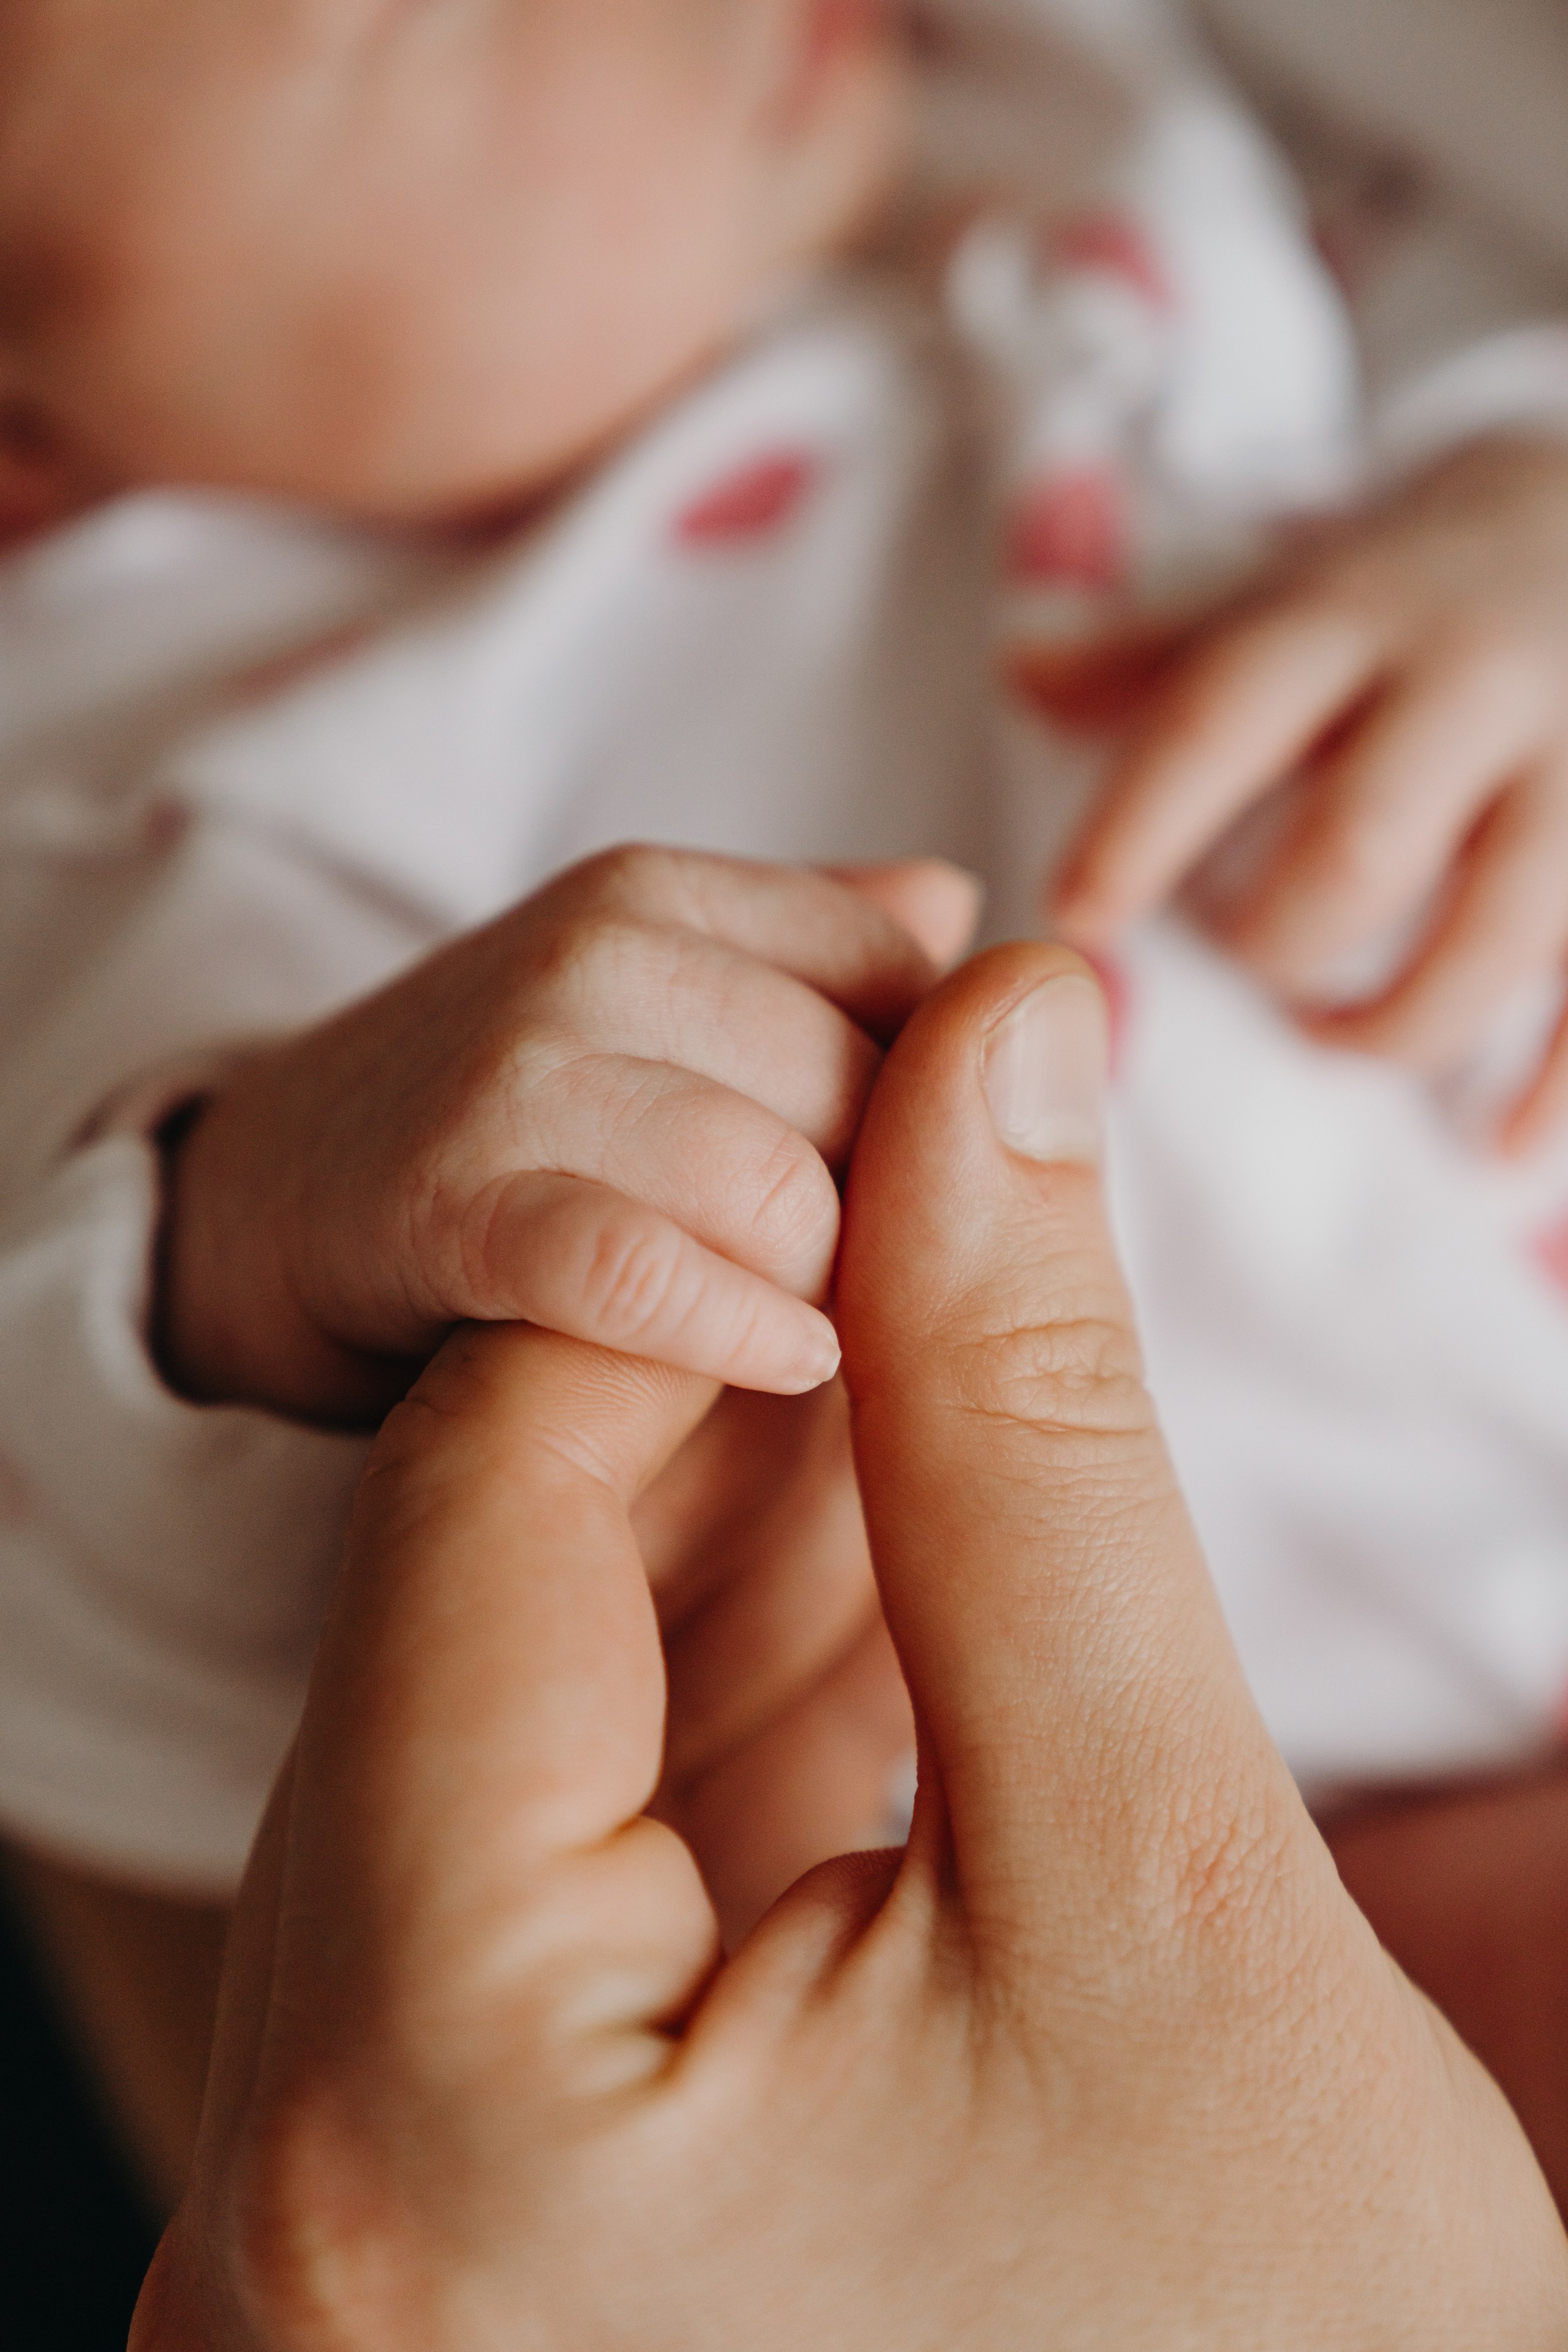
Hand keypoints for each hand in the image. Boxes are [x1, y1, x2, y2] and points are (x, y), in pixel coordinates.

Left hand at [134, 944, 1565, 2349]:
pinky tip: (839, 1621)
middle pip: (450, 1639)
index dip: (680, 1278)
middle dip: (692, 1418)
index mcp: (427, 2121)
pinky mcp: (436, 2257)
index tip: (860, 1145)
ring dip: (694, 1571)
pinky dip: (674, 1749)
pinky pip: (515, 1909)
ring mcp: (345, 2261)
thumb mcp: (1151, 1869)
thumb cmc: (1267, 2350)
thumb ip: (1024, 1438)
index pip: (467, 1511)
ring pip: (481, 1762)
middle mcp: (292, 2227)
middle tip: (897, 1230)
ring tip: (896, 1407)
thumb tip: (985, 1057)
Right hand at [157, 844, 978, 1420]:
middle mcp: (597, 948)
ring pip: (780, 1186)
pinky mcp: (452, 1204)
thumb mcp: (657, 1000)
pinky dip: (732, 1328)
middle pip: (869, 1094)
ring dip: (822, 1284)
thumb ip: (814, 951)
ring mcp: (519, 1069)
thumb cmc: (509, 1117)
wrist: (263, 1202)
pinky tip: (785, 1362)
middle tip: (867, 1285)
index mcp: (668, 893)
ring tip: (815, 1327)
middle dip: (894, 1214)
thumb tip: (963, 909)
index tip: (909, 1194)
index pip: (910, 986)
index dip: (943, 1114)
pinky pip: (643, 1273)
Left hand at [1016, 435, 1567, 1147]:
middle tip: (1252, 971)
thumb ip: (1150, 656)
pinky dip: (1550, 1085)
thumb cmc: (1400, 604)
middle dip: (1285, 942)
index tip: (1075, 917)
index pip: (1222, 717)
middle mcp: (1468, 683)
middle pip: (1361, 845)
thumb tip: (1018, 673)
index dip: (1141, 824)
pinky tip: (1495, 1151)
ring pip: (1494, 931)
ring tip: (1343, 1039)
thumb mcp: (1280, 602)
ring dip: (1401, 1022)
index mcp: (1344, 621)